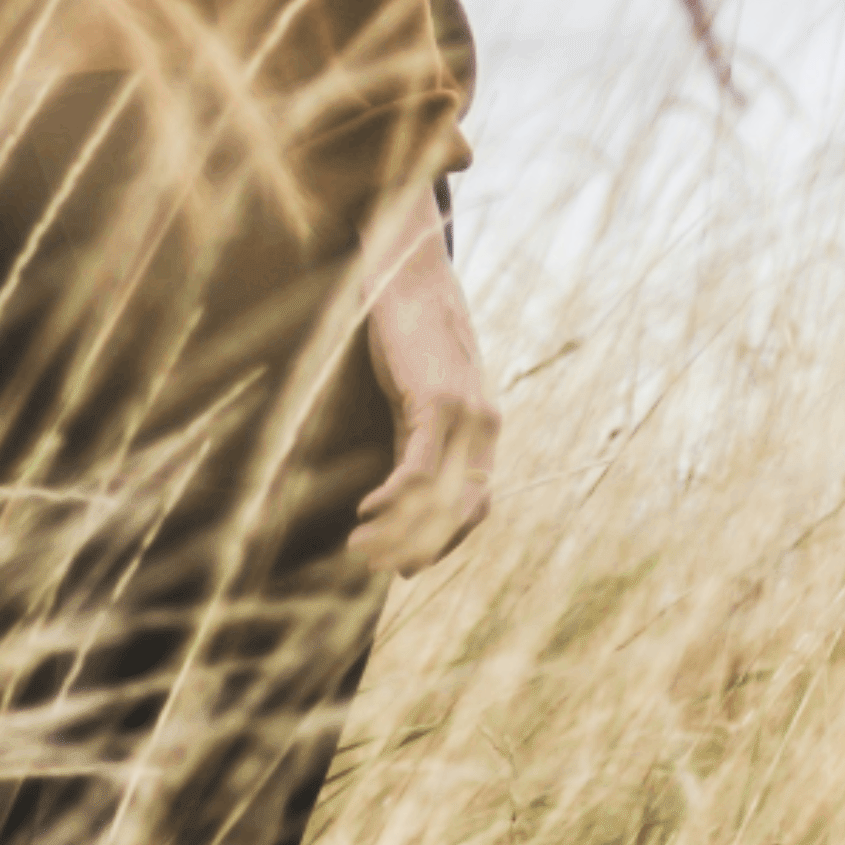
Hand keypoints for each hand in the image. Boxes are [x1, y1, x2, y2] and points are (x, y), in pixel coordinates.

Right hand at [346, 185, 497, 578]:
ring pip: (439, 499)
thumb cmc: (408, 335)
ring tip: (359, 548)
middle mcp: (485, 428)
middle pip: (461, 514)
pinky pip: (419, 467)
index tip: (406, 567)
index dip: (444, 544)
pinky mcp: (439, 400)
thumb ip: (417, 443)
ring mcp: (467, 415)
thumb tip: (400, 497)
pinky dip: (393, 497)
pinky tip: (364, 510)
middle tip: (376, 569)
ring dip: (398, 533)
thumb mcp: (416, 399)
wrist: (410, 275)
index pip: (476, 508)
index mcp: (483, 432)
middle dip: (419, 550)